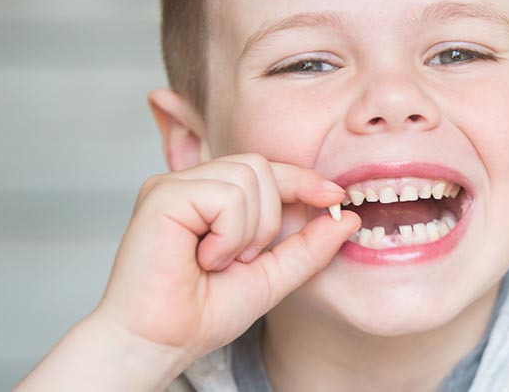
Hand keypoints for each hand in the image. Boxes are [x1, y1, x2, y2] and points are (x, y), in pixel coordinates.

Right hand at [17, 154, 359, 389]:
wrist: (160, 342)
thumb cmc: (201, 313)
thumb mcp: (272, 276)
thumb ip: (308, 247)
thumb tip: (348, 218)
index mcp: (211, 197)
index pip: (266, 170)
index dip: (303, 179)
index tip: (335, 197)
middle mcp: (190, 184)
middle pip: (261, 166)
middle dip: (270, 218)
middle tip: (242, 258)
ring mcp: (172, 185)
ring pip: (248, 177)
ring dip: (248, 230)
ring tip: (219, 261)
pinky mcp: (161, 194)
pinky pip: (226, 196)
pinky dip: (229, 234)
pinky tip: (205, 258)